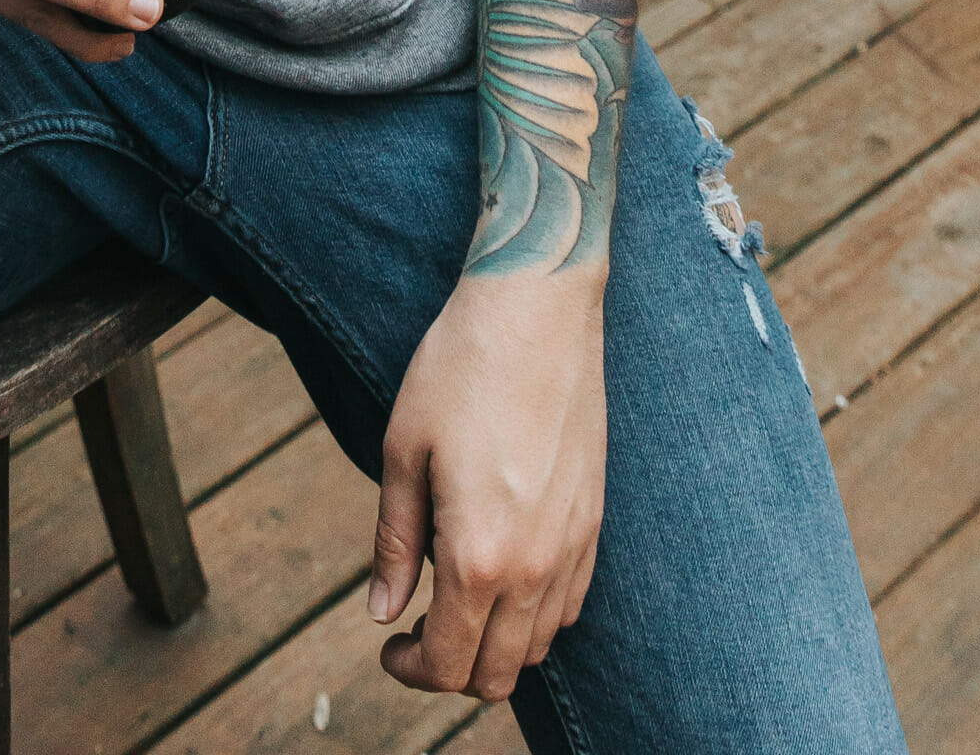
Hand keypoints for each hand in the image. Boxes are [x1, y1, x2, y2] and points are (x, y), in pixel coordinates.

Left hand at [368, 267, 606, 699]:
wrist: (536, 304)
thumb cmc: (459, 368)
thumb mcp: (403, 450)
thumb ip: (394, 543)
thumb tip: (383, 613)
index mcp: (478, 556)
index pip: (449, 664)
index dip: (411, 670)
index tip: (390, 646)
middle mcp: (535, 566)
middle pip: (497, 674)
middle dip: (450, 669)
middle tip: (418, 631)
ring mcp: (573, 545)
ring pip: (538, 647)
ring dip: (495, 645)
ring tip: (458, 601)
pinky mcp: (595, 520)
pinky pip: (571, 605)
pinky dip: (537, 615)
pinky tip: (505, 574)